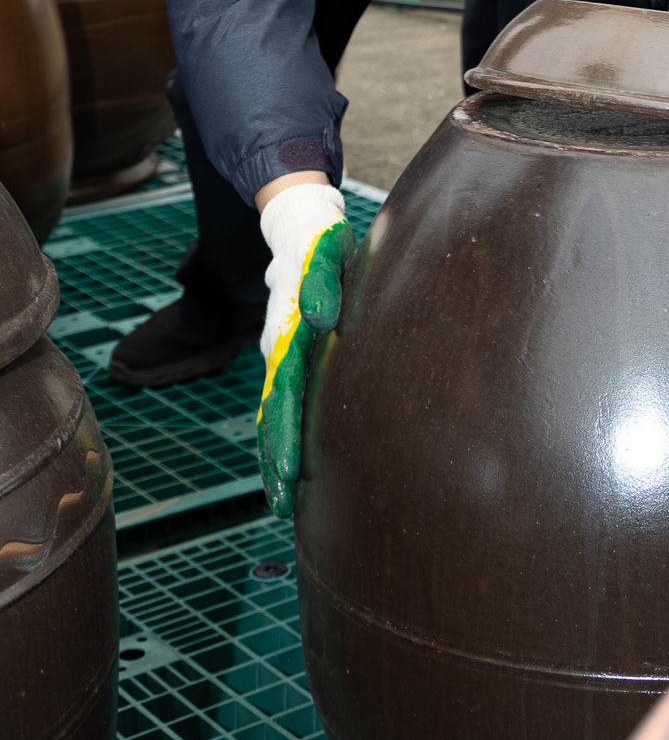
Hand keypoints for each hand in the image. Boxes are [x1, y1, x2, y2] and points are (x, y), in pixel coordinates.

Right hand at [256, 181, 355, 517]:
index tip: (289, 469)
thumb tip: (319, 318)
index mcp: (287, 335)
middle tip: (283, 505)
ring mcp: (281, 358)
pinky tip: (286, 469)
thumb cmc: (321, 246)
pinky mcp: (290, 359)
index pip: (284, 394)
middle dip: (277, 460)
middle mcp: (278, 352)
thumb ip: (321, 285)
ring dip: (274, 458)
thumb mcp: (324, 258)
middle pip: (275, 414)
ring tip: (281, 503)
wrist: (301, 234)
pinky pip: (281, 405)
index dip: (285, 432)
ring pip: (273, 416)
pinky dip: (278, 438)